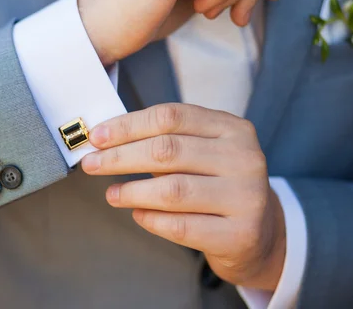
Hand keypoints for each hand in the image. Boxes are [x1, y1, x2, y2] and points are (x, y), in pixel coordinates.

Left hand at [81, 104, 285, 290]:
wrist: (260, 235)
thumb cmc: (219, 186)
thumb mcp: (204, 153)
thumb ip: (166, 142)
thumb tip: (106, 140)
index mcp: (233, 128)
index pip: (171, 116)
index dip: (128, 125)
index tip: (97, 137)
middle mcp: (245, 158)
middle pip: (167, 150)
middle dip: (120, 157)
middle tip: (92, 165)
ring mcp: (246, 197)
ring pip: (172, 190)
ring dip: (132, 191)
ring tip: (112, 194)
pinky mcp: (240, 234)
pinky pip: (181, 226)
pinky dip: (151, 219)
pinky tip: (137, 214)